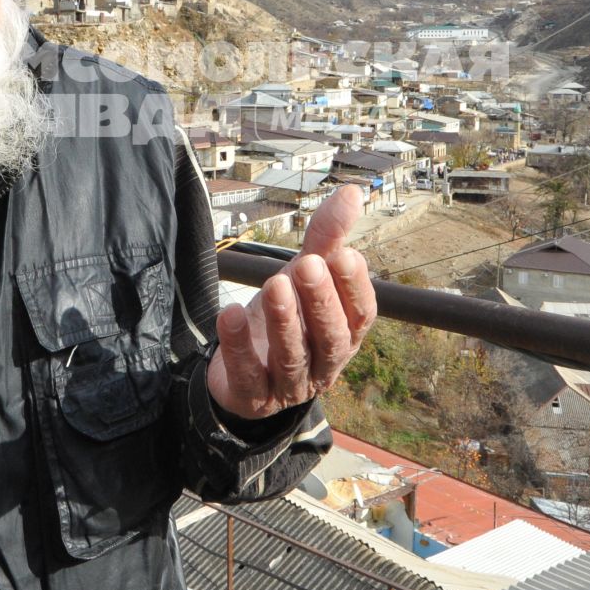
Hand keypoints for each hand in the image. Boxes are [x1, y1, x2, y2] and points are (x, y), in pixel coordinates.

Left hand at [209, 184, 377, 420]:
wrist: (243, 374)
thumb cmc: (286, 318)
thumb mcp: (301, 278)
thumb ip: (325, 239)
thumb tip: (352, 192)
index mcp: (344, 335)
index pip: (361, 315)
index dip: (355, 288)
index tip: (345, 255)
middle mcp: (324, 364)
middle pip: (331, 337)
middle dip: (320, 301)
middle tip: (307, 265)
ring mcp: (289, 385)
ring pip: (292, 356)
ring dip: (284, 320)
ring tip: (273, 284)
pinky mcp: (253, 397)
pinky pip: (248, 374)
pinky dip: (238, 345)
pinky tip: (228, 314)